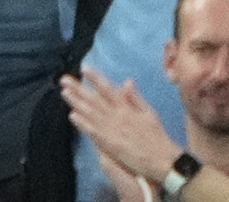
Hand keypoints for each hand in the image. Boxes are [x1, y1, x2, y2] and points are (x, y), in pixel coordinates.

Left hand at [62, 72, 185, 193]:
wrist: (164, 161)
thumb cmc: (158, 137)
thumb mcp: (150, 113)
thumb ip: (136, 98)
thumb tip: (127, 81)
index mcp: (128, 108)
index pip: (109, 89)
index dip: (96, 78)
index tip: (84, 68)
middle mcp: (118, 116)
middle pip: (95, 100)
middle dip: (79, 89)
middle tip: (64, 80)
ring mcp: (113, 130)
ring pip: (91, 113)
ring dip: (77, 102)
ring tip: (64, 93)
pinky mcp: (110, 144)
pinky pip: (93, 132)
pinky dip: (83, 123)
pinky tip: (72, 116)